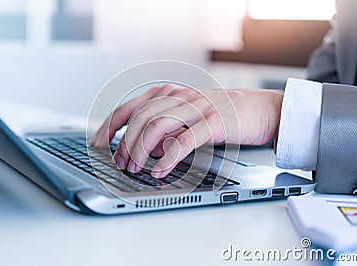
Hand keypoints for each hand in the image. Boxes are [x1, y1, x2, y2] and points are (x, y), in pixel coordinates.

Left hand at [90, 85, 282, 177]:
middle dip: (124, 143)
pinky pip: (183, 141)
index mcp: (169, 93)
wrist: (259, 108)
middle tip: (120, 163)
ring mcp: (196, 108)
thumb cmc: (221, 114)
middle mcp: (179, 97)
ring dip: (140, 150)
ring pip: (156, 126)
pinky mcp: (212, 122)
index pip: (130, 107)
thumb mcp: (187, 115)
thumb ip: (165, 126)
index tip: (98, 142)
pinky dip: (167, 158)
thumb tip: (144, 149)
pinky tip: (159, 171)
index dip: (110, 125)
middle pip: (140, 118)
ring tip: (135, 169)